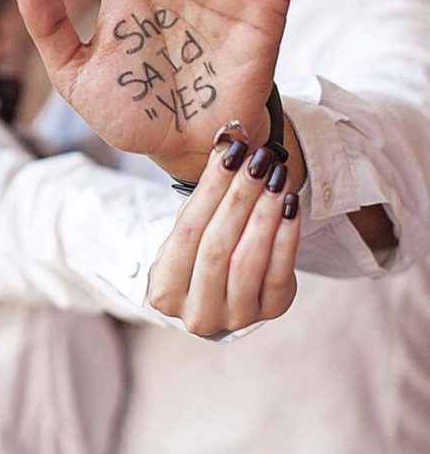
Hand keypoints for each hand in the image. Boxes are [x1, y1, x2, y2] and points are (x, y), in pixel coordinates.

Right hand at [147, 144, 300, 337]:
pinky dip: (286, 234)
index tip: (230, 151)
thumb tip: (230, 134)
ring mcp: (235, 318)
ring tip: (276, 174)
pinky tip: (289, 202)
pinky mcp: (270, 312)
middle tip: (258, 158)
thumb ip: (207, 187)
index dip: (211, 188)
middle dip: (240, 197)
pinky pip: (280, 272)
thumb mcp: (192, 223)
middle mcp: (196, 314)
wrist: (221, 288)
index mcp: (164, 292)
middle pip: (217, 247)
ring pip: (248, 260)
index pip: (187, 232)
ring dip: (264, 212)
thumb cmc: (200, 248)